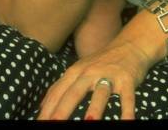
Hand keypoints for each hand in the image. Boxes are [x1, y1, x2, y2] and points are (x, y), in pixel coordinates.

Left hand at [37, 40, 151, 120]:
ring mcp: (109, 75)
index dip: (47, 109)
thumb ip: (62, 86)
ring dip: (94, 109)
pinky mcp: (126, 80)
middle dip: (62, 110)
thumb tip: (42, 107)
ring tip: (88, 123)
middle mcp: (89, 72)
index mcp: (75, 71)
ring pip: (100, 93)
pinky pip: (127, 98)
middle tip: (53, 124)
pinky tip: (127, 122)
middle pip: (74, 92)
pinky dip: (127, 111)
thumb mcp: (78, 70)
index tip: (39, 123)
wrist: (129, 45)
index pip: (58, 92)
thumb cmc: (100, 62)